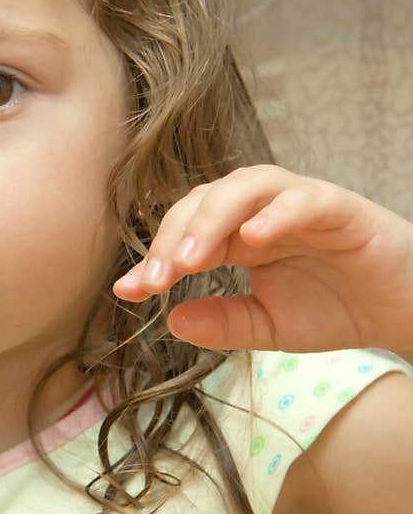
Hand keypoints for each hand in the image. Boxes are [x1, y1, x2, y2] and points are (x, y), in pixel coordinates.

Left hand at [112, 166, 412, 358]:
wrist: (403, 312)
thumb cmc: (338, 308)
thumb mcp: (269, 327)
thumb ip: (223, 323)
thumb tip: (170, 319)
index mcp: (240, 235)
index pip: (186, 233)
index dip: (154, 257)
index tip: (127, 291)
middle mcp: (263, 211)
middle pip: (205, 201)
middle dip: (173, 238)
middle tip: (154, 278)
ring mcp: (300, 204)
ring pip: (245, 186)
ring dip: (211, 219)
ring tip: (190, 257)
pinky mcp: (340, 207)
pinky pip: (303, 198)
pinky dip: (276, 213)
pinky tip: (253, 238)